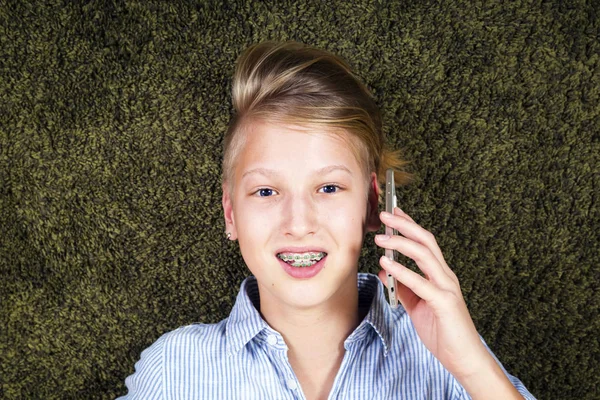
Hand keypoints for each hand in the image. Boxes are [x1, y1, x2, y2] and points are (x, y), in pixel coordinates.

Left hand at [374, 208, 493, 381]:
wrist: (463, 359)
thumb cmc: (442, 332)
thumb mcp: (416, 306)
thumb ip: (402, 287)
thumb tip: (384, 270)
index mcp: (440, 275)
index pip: (425, 243)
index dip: (409, 225)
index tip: (393, 213)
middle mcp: (445, 276)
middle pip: (426, 241)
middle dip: (404, 226)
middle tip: (384, 215)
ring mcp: (447, 288)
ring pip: (424, 256)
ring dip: (400, 243)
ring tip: (380, 238)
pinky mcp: (444, 303)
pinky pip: (421, 283)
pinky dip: (403, 271)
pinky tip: (387, 264)